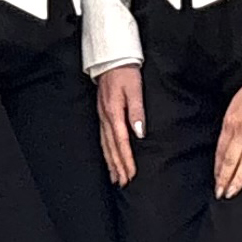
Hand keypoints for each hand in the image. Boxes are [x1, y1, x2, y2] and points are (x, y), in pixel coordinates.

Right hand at [95, 66, 144, 185]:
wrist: (111, 58)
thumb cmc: (125, 72)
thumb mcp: (135, 89)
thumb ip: (137, 112)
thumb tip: (139, 133)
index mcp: (114, 113)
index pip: (122, 142)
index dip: (127, 159)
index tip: (132, 174)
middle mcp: (106, 117)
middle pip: (112, 147)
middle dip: (118, 166)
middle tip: (124, 183)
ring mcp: (102, 116)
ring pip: (105, 145)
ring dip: (111, 162)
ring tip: (116, 178)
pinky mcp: (102, 114)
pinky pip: (103, 137)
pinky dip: (106, 151)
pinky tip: (109, 158)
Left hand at [214, 72, 241, 198]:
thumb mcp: (234, 107)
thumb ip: (230, 127)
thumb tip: (225, 147)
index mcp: (230, 123)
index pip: (221, 152)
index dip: (218, 169)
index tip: (216, 182)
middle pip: (231, 161)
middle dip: (225, 179)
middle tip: (222, 194)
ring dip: (238, 180)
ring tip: (233, 192)